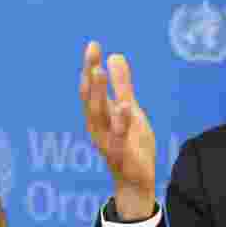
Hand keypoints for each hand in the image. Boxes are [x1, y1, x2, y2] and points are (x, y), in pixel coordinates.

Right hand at [80, 41, 156, 219]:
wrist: (136, 181)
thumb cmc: (130, 144)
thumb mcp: (129, 109)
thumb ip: (122, 85)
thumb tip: (115, 55)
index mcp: (98, 115)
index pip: (91, 88)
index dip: (90, 67)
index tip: (93, 45)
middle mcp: (96, 126)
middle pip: (90, 98)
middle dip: (90, 75)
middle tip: (92, 53)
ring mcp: (106, 141)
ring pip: (98, 116)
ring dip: (98, 94)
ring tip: (100, 72)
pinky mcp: (120, 155)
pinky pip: (118, 137)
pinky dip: (120, 122)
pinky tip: (125, 106)